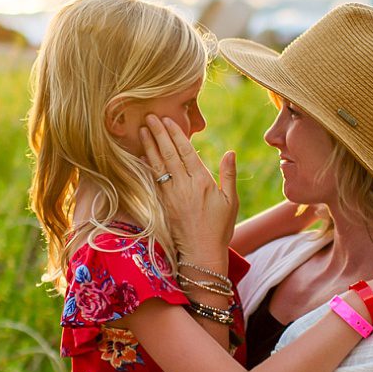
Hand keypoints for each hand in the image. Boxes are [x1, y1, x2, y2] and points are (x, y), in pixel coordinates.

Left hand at [140, 115, 239, 254]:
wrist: (201, 254)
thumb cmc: (219, 228)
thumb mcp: (231, 201)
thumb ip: (229, 175)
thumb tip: (230, 152)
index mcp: (202, 182)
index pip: (186, 152)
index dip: (176, 134)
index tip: (167, 120)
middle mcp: (184, 186)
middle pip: (168, 154)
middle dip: (158, 134)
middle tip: (149, 117)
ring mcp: (171, 196)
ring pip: (157, 165)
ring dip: (149, 146)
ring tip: (141, 130)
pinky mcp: (162, 205)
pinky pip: (152, 181)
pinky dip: (146, 166)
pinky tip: (141, 156)